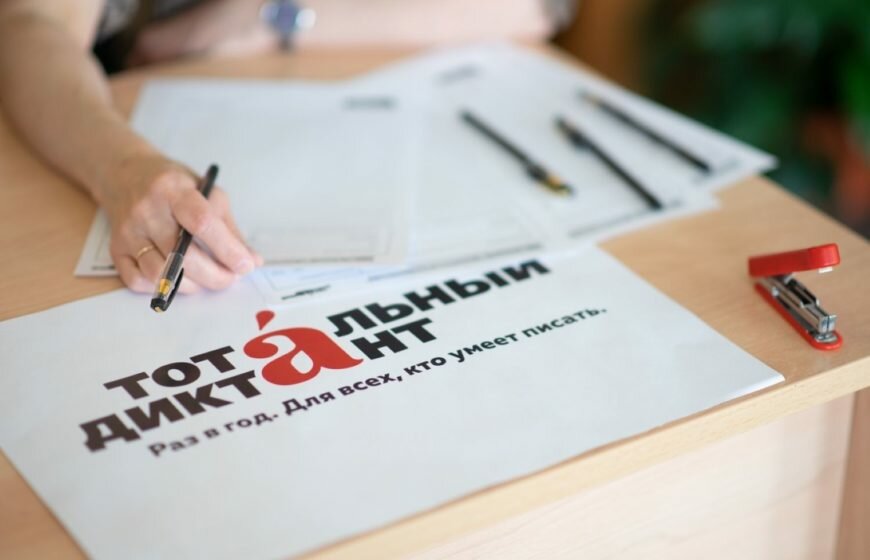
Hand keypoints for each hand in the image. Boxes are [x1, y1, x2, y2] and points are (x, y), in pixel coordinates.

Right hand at [101, 151, 262, 293]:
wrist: (124, 173)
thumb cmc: (173, 185)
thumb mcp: (207, 193)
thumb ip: (229, 228)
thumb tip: (252, 261)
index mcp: (174, 190)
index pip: (202, 222)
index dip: (227, 249)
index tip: (244, 265)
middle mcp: (147, 210)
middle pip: (182, 254)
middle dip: (214, 275)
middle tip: (230, 278)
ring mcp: (128, 231)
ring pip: (160, 272)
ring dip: (190, 285)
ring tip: (205, 279)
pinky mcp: (116, 249)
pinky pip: (137, 280)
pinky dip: (161, 287)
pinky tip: (177, 278)